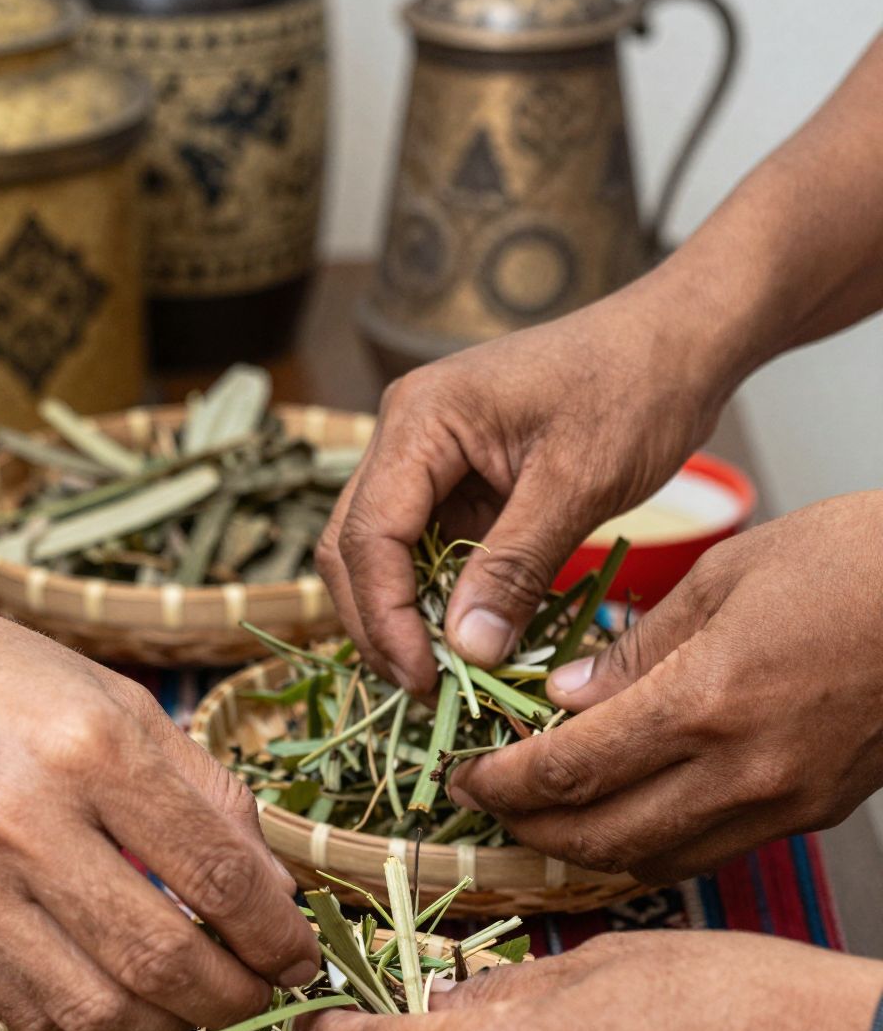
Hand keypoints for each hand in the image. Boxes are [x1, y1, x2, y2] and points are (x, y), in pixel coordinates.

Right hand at [0, 537, 317, 1030]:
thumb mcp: (110, 696)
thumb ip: (201, 787)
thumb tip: (273, 883)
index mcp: (90, 748)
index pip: (218, 875)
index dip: (278, 933)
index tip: (302, 953)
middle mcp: (25, 822)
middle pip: (165, 958)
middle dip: (237, 996)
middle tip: (264, 994)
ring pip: (99, 1008)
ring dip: (172, 1024)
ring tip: (198, 1004)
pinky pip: (29, 1012)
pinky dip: (93, 1020)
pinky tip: (119, 994)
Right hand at [317, 277, 737, 692]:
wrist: (678, 340)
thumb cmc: (635, 389)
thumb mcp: (577, 483)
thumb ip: (514, 566)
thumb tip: (467, 650)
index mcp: (420, 419)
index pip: (367, 534)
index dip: (385, 616)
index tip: (425, 678)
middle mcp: (406, 434)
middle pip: (353, 548)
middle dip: (379, 624)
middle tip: (426, 690)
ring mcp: (427, 458)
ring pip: (381, 555)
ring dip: (403, 617)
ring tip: (444, 677)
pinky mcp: (458, 481)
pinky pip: (427, 551)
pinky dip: (439, 599)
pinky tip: (469, 642)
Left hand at [447, 494, 882, 882]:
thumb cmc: (857, 562)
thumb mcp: (728, 575)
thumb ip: (635, 648)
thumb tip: (562, 698)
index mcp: (706, 701)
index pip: (568, 771)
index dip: (501, 783)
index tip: (466, 775)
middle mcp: (742, 770)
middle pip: (598, 837)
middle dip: (528, 830)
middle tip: (490, 805)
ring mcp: (782, 802)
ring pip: (653, 859)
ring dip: (587, 847)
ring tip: (549, 815)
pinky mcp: (812, 813)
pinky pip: (708, 850)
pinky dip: (652, 842)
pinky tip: (629, 812)